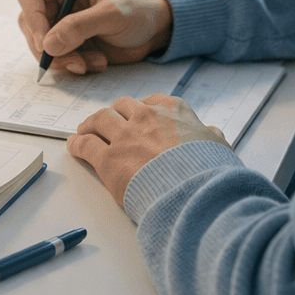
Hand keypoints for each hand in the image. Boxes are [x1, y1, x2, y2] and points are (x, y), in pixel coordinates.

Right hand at [17, 0, 172, 74]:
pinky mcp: (68, 39)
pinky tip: (96, 63)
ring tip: (89, 64)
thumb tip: (48, 45)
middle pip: (30, 23)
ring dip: (61, 59)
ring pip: (40, 43)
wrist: (155, 29)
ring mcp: (61, 19)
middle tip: (73, 62)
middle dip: (48, 47)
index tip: (46, 44)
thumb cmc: (139, 11)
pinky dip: (71, 65)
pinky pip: (55, 56)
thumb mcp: (113, 15)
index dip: (33, 19)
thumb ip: (80, 26)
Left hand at [67, 94, 228, 205]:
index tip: (137, 116)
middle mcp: (146, 117)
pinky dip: (77, 144)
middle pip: (122, 107)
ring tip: (85, 130)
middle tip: (108, 123)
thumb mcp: (220, 147)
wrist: (196, 192)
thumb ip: (212, 137)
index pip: (151, 102)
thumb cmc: (210, 172)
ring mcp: (125, 136)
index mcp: (173, 111)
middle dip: (114, 114)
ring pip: (99, 120)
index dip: (141, 109)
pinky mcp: (108, 159)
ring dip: (90, 124)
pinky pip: (86, 145)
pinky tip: (74, 147)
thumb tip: (213, 133)